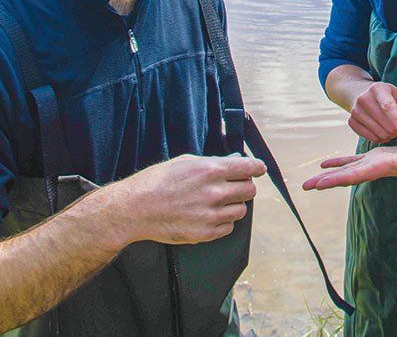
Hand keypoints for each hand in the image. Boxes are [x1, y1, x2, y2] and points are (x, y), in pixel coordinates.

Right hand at [105, 154, 265, 246]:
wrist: (136, 209)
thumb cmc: (157, 182)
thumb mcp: (185, 161)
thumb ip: (212, 163)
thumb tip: (231, 163)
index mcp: (211, 170)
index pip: (248, 167)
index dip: (257, 167)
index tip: (259, 168)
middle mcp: (215, 192)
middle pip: (249, 190)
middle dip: (244, 186)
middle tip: (235, 186)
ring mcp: (211, 215)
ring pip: (241, 210)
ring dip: (234, 205)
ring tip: (217, 202)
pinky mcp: (206, 233)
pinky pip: (228, 227)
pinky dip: (223, 221)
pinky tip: (208, 215)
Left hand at [302, 145, 396, 190]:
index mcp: (384, 168)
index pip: (357, 175)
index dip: (338, 178)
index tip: (320, 184)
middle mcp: (376, 169)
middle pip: (346, 176)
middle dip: (326, 181)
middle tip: (304, 187)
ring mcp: (375, 164)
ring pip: (347, 170)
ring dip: (328, 174)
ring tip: (309, 180)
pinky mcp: (376, 158)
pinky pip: (353, 160)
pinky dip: (339, 161)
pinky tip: (326, 163)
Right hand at [345, 81, 396, 142]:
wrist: (360, 94)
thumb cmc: (386, 96)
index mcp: (378, 89)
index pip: (389, 107)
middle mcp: (364, 99)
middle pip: (386, 125)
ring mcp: (355, 111)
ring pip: (380, 134)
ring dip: (391, 136)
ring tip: (393, 128)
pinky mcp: (352, 122)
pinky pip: (371, 138)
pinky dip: (381, 138)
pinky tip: (383, 131)